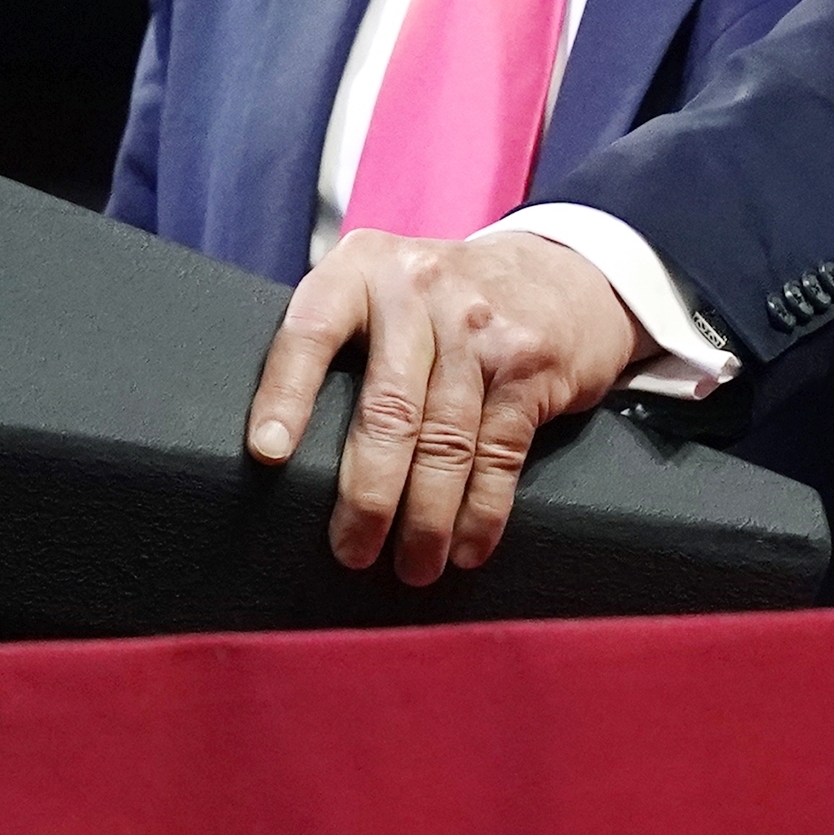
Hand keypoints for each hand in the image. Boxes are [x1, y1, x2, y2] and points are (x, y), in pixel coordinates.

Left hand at [246, 230, 643, 583]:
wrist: (565, 270)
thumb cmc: (443, 301)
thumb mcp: (382, 290)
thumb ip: (337, 341)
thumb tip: (279, 457)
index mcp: (362, 268)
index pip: (310, 332)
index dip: (286, 396)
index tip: (268, 456)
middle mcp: (420, 289)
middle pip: (387, 408)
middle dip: (367, 495)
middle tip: (351, 552)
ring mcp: (481, 326)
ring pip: (445, 442)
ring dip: (427, 519)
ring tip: (412, 566)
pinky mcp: (529, 364)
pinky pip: (499, 450)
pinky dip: (483, 509)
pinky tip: (469, 545)